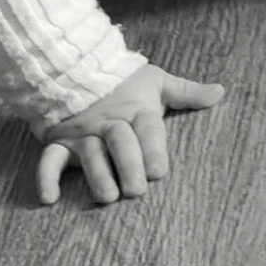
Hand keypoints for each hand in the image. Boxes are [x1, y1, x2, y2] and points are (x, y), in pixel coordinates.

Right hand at [36, 62, 223, 206]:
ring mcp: (82, 133)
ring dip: (96, 175)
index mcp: (135, 109)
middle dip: (127, 165)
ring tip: (107, 196)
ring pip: (89, 153)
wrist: (74, 66)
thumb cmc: (123, 82)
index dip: (153, 149)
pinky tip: (48, 199)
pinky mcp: (58, 141)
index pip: (147, 129)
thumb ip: (186, 92)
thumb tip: (220, 92)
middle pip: (118, 142)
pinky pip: (49, 159)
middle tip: (136, 190)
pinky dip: (45, 178)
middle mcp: (108, 122)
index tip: (159, 172)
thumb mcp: (156, 82)